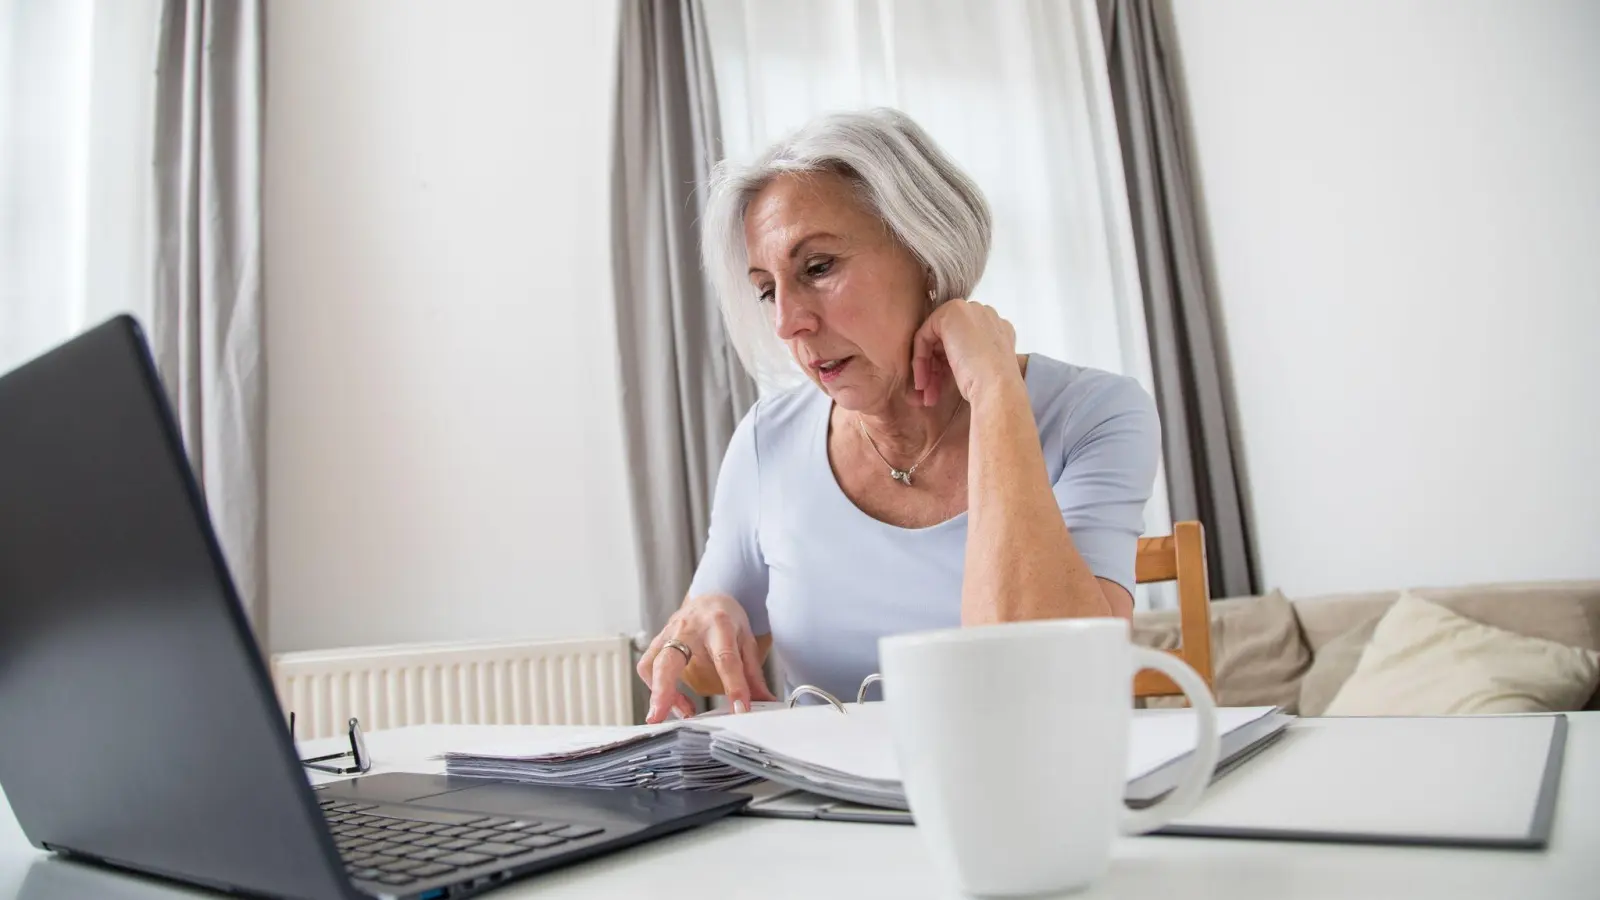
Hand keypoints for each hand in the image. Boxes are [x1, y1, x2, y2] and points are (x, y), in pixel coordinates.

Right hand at [635, 593, 776, 723]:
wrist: (711, 599)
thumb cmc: (729, 621)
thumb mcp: (747, 642)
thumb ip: (753, 675)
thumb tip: (766, 703)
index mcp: (719, 626)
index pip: (726, 660)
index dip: (734, 687)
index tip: (740, 710)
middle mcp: (689, 628)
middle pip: (670, 660)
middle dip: (663, 690)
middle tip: (658, 716)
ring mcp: (669, 633)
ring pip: (653, 665)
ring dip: (663, 694)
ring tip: (685, 711)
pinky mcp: (658, 641)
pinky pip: (647, 666)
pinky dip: (656, 687)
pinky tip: (675, 700)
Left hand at [911, 299, 1019, 407]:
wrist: (997, 387)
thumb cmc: (991, 386)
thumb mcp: (979, 369)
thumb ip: (967, 357)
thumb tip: (952, 363)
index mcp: (998, 329)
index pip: (964, 343)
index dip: (948, 366)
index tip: (942, 388)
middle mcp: (985, 315)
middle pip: (948, 340)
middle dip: (936, 368)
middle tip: (930, 393)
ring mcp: (970, 310)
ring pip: (935, 340)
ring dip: (928, 369)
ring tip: (926, 395)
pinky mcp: (952, 312)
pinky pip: (925, 335)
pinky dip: (920, 359)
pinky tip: (922, 383)